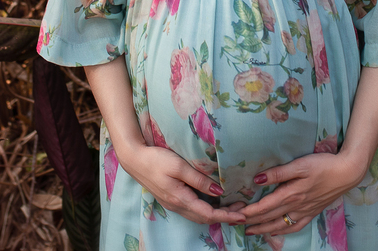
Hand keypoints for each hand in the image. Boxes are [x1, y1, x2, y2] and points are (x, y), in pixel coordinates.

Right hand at [117, 143, 245, 225]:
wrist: (134, 159)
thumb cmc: (156, 160)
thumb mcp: (179, 166)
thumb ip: (199, 180)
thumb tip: (219, 192)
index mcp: (180, 199)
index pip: (208, 214)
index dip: (227, 215)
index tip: (242, 214)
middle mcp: (177, 206)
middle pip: (205, 218)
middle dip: (225, 217)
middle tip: (243, 211)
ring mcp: (173, 204)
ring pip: (198, 216)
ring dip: (216, 214)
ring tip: (232, 208)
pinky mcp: (171, 199)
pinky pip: (192, 211)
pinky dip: (206, 210)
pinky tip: (213, 203)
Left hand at [241, 151, 366, 235]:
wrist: (347, 172)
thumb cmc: (323, 165)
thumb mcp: (299, 165)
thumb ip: (278, 173)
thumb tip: (257, 180)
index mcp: (291, 194)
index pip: (264, 207)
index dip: (248, 212)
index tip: (234, 214)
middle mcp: (296, 206)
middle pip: (269, 217)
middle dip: (251, 221)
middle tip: (234, 223)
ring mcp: (305, 211)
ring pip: (280, 224)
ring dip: (263, 228)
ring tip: (250, 231)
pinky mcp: (312, 212)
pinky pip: (295, 226)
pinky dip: (283, 231)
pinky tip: (276, 231)